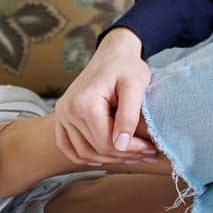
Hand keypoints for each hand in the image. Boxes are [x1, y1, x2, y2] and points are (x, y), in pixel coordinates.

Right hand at [53, 28, 161, 166]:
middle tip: (147, 154)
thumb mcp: (135, 86)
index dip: (130, 150)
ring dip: (108, 159)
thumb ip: (129, 115)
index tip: (150, 149)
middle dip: (124, 155)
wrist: (113, 53)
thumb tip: (121, 145)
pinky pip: (67, 146)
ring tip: (132, 156)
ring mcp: (62, 114)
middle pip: (96, 149)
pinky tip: (103, 159)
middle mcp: (68, 110)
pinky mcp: (62, 116)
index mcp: (84, 103)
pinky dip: (83, 156)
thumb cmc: (126, 66)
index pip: (106, 142)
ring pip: (83, 152)